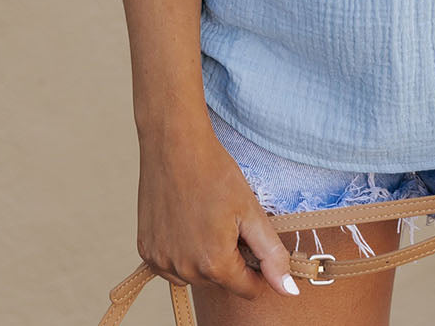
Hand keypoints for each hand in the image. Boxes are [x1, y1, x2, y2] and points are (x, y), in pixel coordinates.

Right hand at [137, 119, 300, 299]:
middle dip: (231, 260)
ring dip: (205, 259)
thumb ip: (271, 255)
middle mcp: (185, 270)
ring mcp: (161, 261)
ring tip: (208, 220)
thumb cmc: (213, 171)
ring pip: (195, 276)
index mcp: (214, 264)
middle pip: (221, 282)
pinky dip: (182, 252)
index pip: (247, 290)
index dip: (259, 270)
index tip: (257, 245)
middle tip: (230, 222)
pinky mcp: (146, 250)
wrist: (174, 145)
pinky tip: (187, 224)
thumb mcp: (251, 211)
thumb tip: (288, 290)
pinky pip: (171, 266)